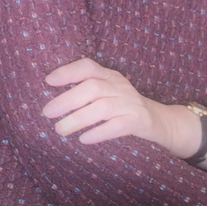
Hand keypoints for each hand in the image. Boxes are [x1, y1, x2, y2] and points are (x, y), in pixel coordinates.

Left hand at [42, 58, 177, 149]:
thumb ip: (86, 91)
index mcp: (109, 76)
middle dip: (67, 100)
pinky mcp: (138, 122)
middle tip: (47, 112)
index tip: (48, 81)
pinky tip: (83, 139)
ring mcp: (130, 103)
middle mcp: (120, 86)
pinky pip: (117, 126)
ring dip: (77, 119)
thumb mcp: (107, 92)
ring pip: (102, 108)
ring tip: (60, 129)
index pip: (88, 66)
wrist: (158, 120)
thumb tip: (51, 102)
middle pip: (92, 88)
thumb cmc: (122, 106)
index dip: (68, 72)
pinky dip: (98, 132)